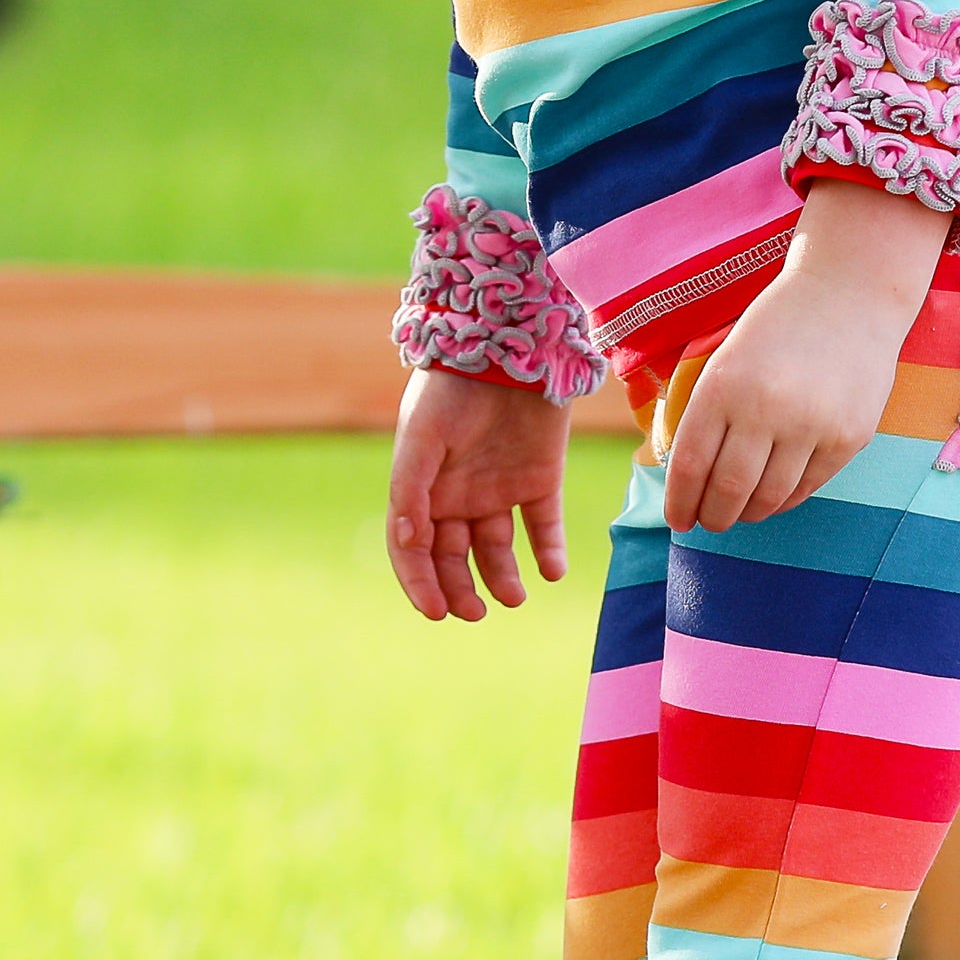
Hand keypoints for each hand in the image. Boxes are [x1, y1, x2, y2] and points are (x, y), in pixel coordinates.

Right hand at [387, 366, 571, 620]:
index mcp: (422, 490)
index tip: (435, 612)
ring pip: (498, 550)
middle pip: (454, 558)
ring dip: (504, 579)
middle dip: (459, 590)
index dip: (420, 583)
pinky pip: (545, 526)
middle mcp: (458, 496)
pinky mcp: (541, 480)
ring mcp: (500, 489)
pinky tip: (551, 571)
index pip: (413, 551)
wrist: (506, 345)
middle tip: (473, 614)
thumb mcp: (422, 437)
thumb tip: (408, 541)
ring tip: (514, 596)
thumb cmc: (451, 388)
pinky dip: (549, 552)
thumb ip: (410, 489)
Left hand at [661, 182, 952, 531]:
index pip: (689, 464)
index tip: (678, 518)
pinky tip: (774, 496)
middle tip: (709, 522)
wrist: (850, 292)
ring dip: (749, 514)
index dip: (679, 501)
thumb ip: (707, 411)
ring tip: (741, 512)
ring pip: (770, 497)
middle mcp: (765, 408)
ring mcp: (812, 425)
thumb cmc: (778, 324)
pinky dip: (785, 500)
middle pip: (728, 490)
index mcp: (723, 385)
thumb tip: (690, 477)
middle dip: (712, 516)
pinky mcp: (848, 438)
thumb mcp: (727, 357)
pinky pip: (808, 487)